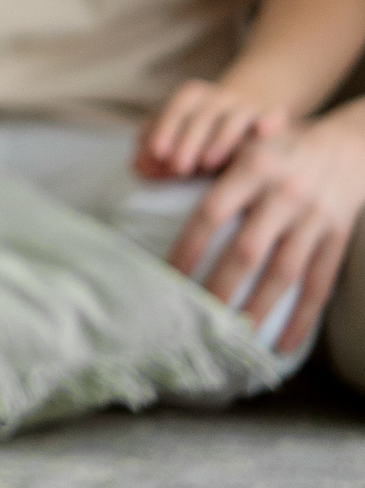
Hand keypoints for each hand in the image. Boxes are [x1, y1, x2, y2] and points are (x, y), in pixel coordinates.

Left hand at [136, 78, 288, 178]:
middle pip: (202, 114)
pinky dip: (268, 119)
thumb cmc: (204, 136)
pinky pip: (271, 115)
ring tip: (209, 163)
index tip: (157, 152)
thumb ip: (156, 154)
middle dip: (189, 140)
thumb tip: (137, 168)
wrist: (250, 115)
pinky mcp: (269, 117)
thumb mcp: (178, 141)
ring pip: (234, 117)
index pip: (176, 109)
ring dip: (221, 138)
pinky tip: (265, 131)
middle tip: (179, 167)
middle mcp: (218, 97)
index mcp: (191, 96)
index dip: (165, 129)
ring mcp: (246, 106)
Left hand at [167, 103, 364, 353]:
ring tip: (235, 338)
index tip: (168, 277)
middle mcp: (284, 195)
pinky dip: (302, 317)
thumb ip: (204, 163)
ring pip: (284, 273)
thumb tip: (143, 173)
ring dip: (258, 309)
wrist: (348, 145)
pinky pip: (319, 284)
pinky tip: (284, 344)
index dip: (189, 247)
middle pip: (247, 251)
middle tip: (196, 319)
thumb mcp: (242, 143)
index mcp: (253, 169)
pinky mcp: (337, 238)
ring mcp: (314, 219)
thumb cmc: (279, 147)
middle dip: (220, 288)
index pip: (212, 213)